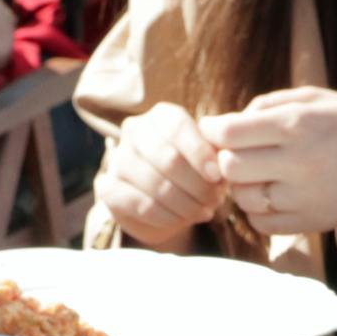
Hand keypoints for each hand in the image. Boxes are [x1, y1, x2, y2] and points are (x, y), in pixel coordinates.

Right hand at [94, 102, 225, 248]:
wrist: (167, 202)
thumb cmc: (196, 173)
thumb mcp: (210, 158)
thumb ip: (219, 152)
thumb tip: (227, 161)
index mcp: (161, 115)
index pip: (179, 127)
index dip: (200, 154)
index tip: (218, 177)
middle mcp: (134, 131)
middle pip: (168, 159)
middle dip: (197, 186)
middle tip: (215, 201)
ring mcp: (118, 159)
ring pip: (156, 185)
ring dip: (186, 204)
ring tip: (203, 212)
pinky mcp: (109, 189)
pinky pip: (142, 205)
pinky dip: (168, 217)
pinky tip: (182, 220)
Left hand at [198, 88, 336, 235]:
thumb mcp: (316, 98)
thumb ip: (269, 104)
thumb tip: (225, 123)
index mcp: (299, 125)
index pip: (231, 133)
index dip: (213, 130)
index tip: (214, 128)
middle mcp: (299, 162)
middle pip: (230, 167)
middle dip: (225, 158)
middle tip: (237, 152)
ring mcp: (304, 198)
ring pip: (243, 198)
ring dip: (240, 186)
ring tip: (257, 174)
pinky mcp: (309, 223)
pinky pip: (260, 223)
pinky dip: (256, 210)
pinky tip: (269, 195)